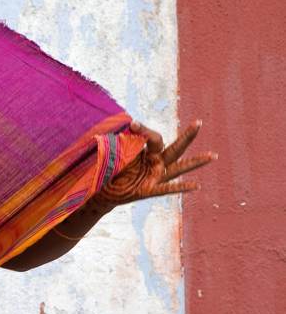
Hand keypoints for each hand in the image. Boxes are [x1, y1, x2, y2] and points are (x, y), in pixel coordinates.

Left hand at [93, 119, 216, 206]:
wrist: (100, 190)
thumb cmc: (108, 168)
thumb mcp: (114, 153)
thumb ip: (120, 142)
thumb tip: (122, 125)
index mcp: (147, 152)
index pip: (154, 138)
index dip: (144, 130)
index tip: (132, 123)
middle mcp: (155, 163)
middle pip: (175, 148)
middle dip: (187, 136)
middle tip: (199, 122)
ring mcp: (154, 177)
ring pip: (178, 167)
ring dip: (196, 162)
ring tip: (213, 155)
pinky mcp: (148, 190)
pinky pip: (166, 189)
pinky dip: (181, 187)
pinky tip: (197, 186)